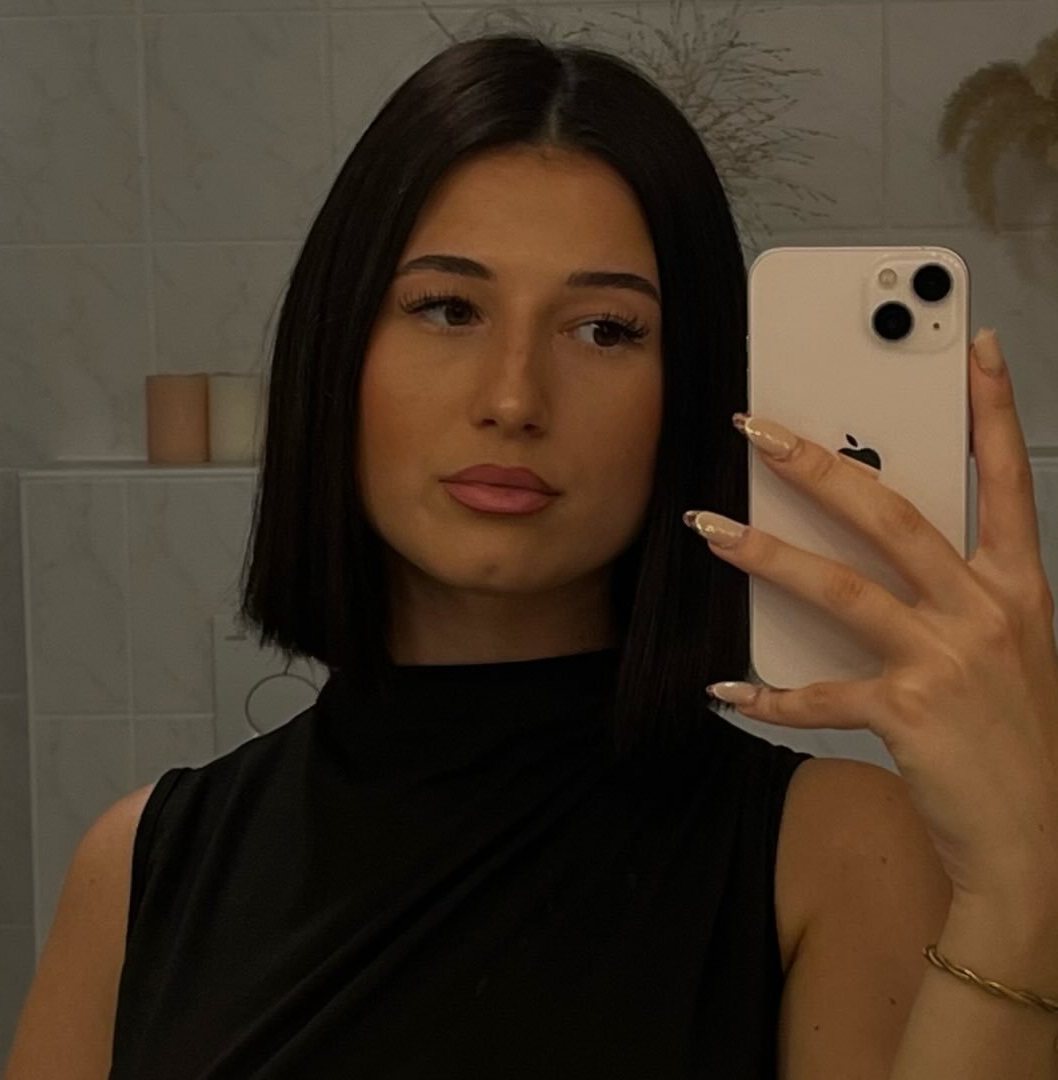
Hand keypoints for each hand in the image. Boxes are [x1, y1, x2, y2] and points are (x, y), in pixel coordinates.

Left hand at [685, 328, 1057, 909]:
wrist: (1035, 841)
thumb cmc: (1013, 739)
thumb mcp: (1003, 651)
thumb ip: (949, 596)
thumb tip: (868, 556)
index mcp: (1017, 588)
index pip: (1007, 479)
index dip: (993, 409)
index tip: (973, 347)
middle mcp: (987, 611)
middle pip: (891, 513)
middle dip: (818, 462)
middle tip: (760, 428)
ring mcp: (948, 659)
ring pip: (840, 585)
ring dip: (765, 552)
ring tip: (709, 526)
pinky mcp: (908, 712)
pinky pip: (819, 693)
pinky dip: (770, 694)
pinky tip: (729, 690)